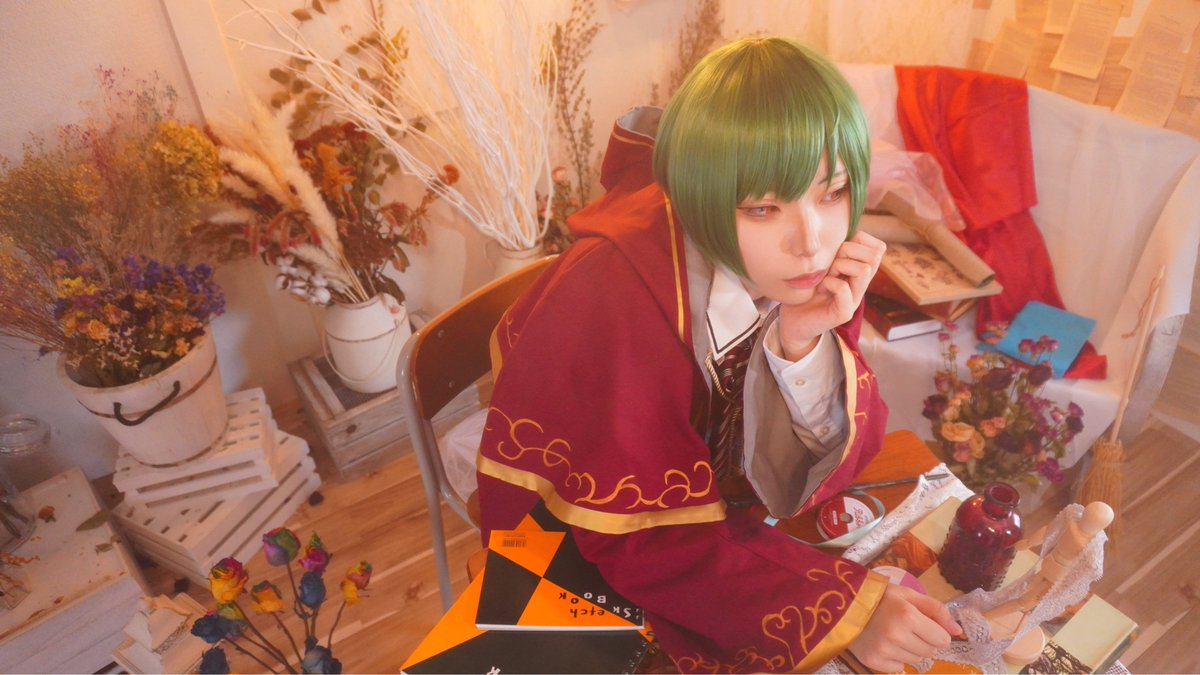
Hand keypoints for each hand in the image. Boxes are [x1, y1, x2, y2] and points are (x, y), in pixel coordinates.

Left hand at [777, 231, 884, 359]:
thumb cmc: (805, 290)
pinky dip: (831, 283)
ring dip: (840, 266)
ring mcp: (854, 300)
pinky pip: (845, 290)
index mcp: (858, 272)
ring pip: (864, 270)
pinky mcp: (844, 313)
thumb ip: (834, 250)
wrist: (793, 321)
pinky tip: (821, 287)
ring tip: (826, 275)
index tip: (838, 247)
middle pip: (875, 255)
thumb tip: (841, 226)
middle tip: (830, 263)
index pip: (879, 248)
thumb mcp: (821, 264)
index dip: (860, 240)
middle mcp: (861, 285)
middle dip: (849, 250)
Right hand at [847, 584, 961, 672]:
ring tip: (893, 635)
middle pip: (930, 652)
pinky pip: (898, 668)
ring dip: (910, 650)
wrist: (843, 604)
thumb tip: (957, 631)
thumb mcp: (909, 595)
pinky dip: (894, 659)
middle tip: (907, 628)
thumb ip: (936, 610)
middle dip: (924, 641)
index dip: (936, 632)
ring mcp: (883, 650)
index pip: (942, 639)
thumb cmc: (880, 597)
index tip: (924, 625)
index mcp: (908, 615)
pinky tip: (883, 644)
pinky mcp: (872, 661)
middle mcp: (896, 635)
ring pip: (915, 661)